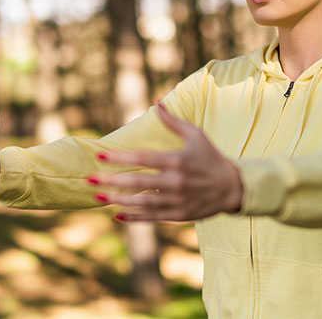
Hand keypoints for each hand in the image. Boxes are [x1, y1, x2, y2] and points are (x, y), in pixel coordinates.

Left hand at [87, 102, 243, 221]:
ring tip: (98, 197)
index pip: (143, 159)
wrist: (232, 187)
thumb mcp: (196, 135)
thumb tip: (158, 103)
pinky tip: (117, 215)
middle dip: (111, 181)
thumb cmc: (211, 156)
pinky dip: (134, 218)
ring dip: (118, 201)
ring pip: (142, 203)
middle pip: (138, 183)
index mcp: (178, 161)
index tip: (100, 156)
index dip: (120, 158)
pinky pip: (152, 217)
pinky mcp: (179, 215)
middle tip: (89, 179)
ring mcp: (177, 201)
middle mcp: (176, 182)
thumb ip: (174, 122)